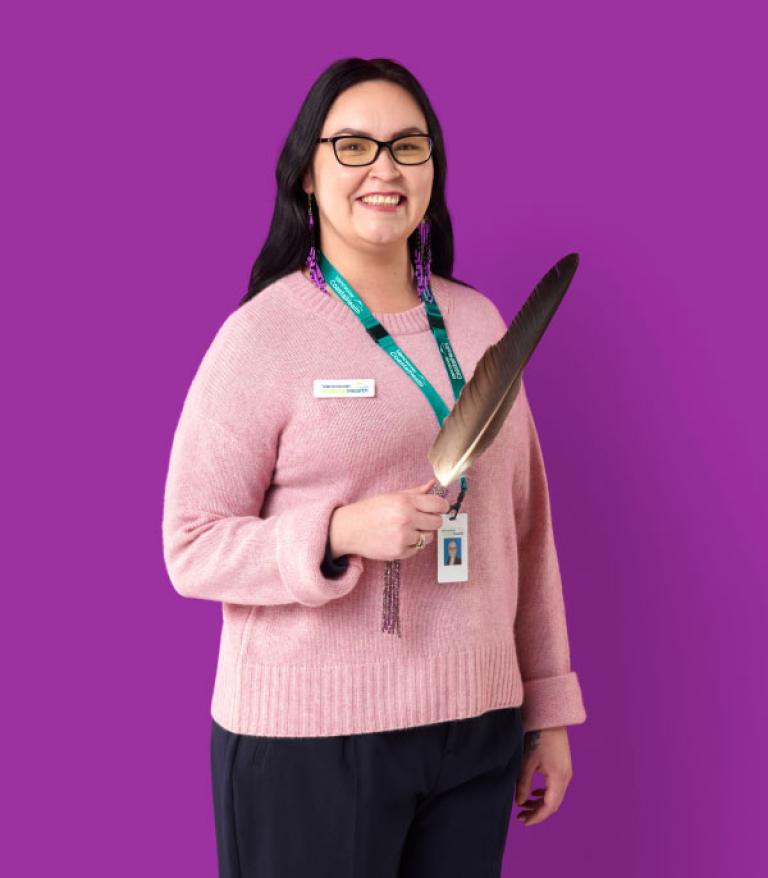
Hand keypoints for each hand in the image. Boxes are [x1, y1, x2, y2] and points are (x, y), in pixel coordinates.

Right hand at [329, 478, 449, 561]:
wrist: (349, 529)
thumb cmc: (370, 510)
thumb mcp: (391, 496)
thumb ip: (415, 492)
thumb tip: (432, 485)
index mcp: (405, 502)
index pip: (438, 505)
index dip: (442, 506)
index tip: (439, 508)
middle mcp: (406, 519)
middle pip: (437, 522)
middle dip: (432, 520)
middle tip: (421, 519)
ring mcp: (403, 537)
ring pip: (429, 537)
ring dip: (422, 533)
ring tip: (407, 529)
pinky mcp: (400, 552)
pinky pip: (417, 549)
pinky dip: (412, 544)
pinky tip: (399, 538)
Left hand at [514, 726, 572, 826]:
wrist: (550, 718)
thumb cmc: (537, 737)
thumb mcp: (527, 762)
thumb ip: (523, 784)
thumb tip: (520, 802)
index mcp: (558, 778)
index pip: (549, 806)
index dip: (537, 817)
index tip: (524, 822)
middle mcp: (565, 776)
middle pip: (553, 803)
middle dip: (537, 812)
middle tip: (521, 817)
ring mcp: (566, 771)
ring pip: (555, 795)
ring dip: (540, 803)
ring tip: (524, 806)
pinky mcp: (563, 765)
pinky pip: (556, 786)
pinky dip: (545, 793)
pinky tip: (534, 793)